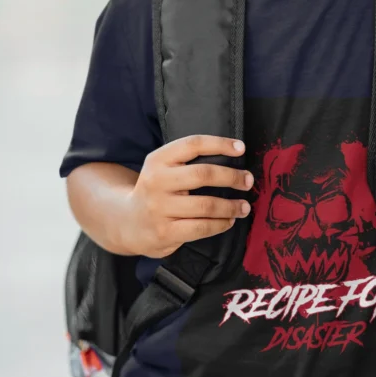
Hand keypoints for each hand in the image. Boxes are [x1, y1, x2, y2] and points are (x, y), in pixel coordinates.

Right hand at [123, 135, 253, 257]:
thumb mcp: (164, 168)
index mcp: (158, 159)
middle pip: (202, 174)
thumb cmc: (157, 190)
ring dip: (231, 205)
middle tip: (248, 180)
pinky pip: (201, 227)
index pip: (193, 144)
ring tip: (245, 206)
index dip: (220, 144)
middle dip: (231, 177)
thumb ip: (188, 160)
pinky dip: (220, 224)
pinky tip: (229, 221)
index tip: (241, 149)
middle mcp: (157, 181)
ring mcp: (160, 208)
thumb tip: (233, 155)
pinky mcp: (165, 232)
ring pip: (205, 204)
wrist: (127, 222)